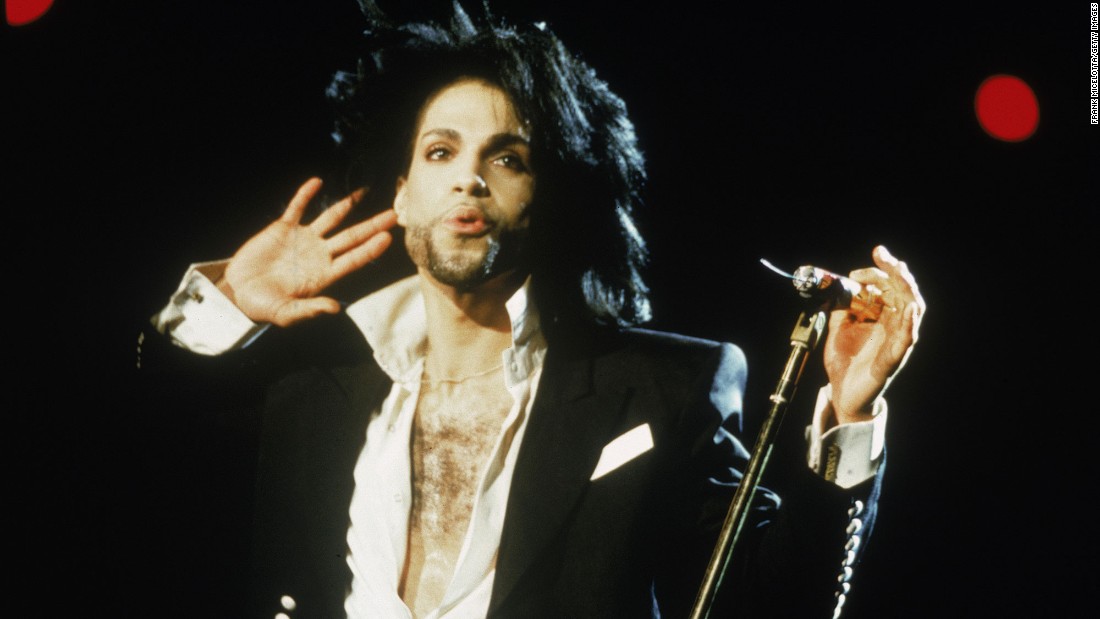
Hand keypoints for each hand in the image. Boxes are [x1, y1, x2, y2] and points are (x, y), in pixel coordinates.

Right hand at [220, 177, 397, 325]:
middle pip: (351, 237)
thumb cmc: (264, 307)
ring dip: (348, 205)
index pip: (353, 259)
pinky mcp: (284, 228)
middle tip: (393, 215)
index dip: (370, 249)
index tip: (388, 237)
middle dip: (372, 226)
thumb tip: (335, 309)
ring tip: (365, 191)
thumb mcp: (287, 313)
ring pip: (330, 218)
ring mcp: (304, 240)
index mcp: (323, 275)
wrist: (239, 292)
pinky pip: (297, 208)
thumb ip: (310, 310)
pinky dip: (306, 195)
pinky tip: (317, 182)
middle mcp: (319, 255)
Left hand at [823, 245, 925, 424]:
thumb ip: (841, 306)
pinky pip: (906, 341)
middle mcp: (893, 327)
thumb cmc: (845, 361)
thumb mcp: (837, 326)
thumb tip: (839, 285)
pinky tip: (909, 310)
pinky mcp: (893, 360)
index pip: (889, 287)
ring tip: (900, 273)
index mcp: (882, 317)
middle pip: (904, 294)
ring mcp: (896, 342)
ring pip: (913, 312)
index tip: (870, 259)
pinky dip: (910, 324)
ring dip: (907, 290)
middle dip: (896, 272)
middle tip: (884, 257)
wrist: (841, 393)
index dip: (881, 271)